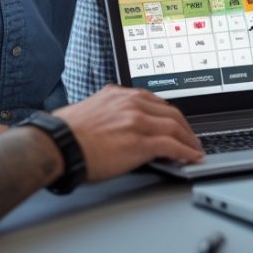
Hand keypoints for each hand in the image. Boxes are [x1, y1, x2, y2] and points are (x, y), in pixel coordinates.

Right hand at [55, 84, 202, 179]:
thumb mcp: (92, 109)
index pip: (155, 101)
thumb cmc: (66, 132)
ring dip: (189, 140)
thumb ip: (110, 110)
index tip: (175, 123)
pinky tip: (190, 157)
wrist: (57, 144)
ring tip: (195, 149)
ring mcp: (138, 121)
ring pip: (174, 127)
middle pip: (170, 112)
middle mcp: (132, 103)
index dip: (169, 115)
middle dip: (184, 127)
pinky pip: (172, 146)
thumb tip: (116, 123)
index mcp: (120, 94)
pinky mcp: (140, 142)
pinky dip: (185, 151)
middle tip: (191, 138)